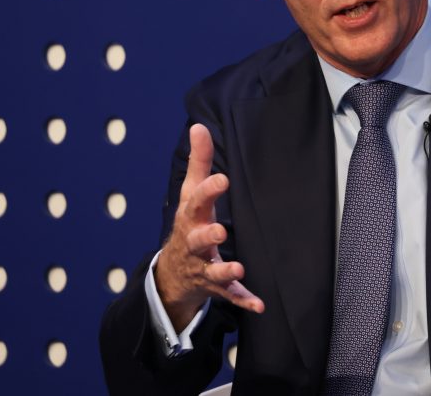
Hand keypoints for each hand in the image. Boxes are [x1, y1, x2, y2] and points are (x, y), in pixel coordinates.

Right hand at [155, 124, 264, 330]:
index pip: (197, 201)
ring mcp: (203, 267)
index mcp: (191, 218)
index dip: (208, 190)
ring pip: (212, 271)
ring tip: (238, 268)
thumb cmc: (187, 225)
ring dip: (225, 270)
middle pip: (197, 240)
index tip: (223, 179)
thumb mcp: (190, 193)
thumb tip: (198, 126)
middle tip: (219, 231)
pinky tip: (259, 305)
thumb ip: (199, 162)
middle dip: (207, 236)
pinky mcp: (215, 288)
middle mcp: (194, 244)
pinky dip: (243, 300)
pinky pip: (229, 296)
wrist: (171, 275)